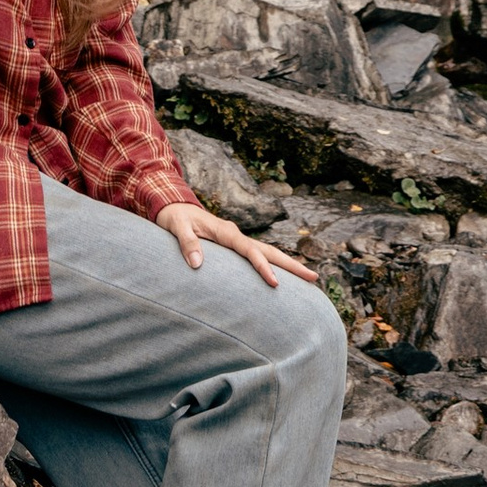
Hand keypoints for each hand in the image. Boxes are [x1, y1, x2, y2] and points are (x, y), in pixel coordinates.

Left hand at [156, 200, 319, 286]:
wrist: (172, 204)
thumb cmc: (174, 217)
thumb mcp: (176, 228)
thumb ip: (187, 243)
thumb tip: (198, 264)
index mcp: (226, 231)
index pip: (250, 250)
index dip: (263, 266)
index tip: (275, 283)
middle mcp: (236, 234)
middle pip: (270, 250)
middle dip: (292, 265)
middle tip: (314, 278)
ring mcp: (237, 240)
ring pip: (268, 252)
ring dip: (287, 265)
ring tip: (308, 279)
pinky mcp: (234, 246)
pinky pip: (258, 256)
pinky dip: (273, 265)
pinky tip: (281, 276)